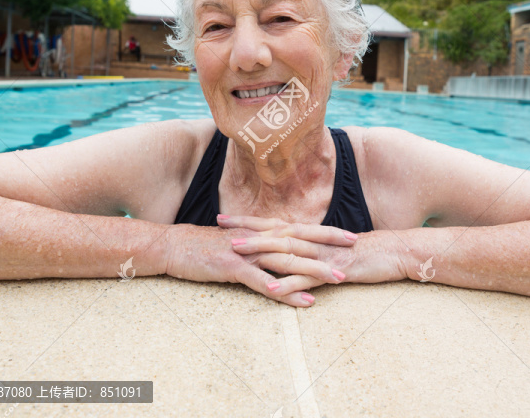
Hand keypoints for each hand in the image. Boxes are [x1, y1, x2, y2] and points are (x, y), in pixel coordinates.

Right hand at [163, 218, 352, 306]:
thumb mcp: (237, 243)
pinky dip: (285, 291)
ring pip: (287, 260)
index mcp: (260, 231)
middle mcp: (258, 238)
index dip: (325, 232)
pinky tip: (303, 300)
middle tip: (355, 252)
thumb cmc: (204, 246)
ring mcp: (246, 252)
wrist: (173, 246)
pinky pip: (264, 281)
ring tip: (338, 279)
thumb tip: (279, 251)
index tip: (350, 236)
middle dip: (329, 246)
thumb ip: (259, 246)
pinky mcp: (233, 267)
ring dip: (314, 270)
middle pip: (300, 240)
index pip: (299, 229)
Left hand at [223, 215, 410, 288]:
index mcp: (311, 235)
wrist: (396, 253)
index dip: (248, 221)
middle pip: (273, 232)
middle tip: (219, 226)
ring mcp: (322, 255)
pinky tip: (270, 288)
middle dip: (245, 230)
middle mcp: (312, 241)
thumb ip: (310, 251)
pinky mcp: (333, 271)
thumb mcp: (332, 250)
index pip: (273, 224)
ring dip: (259, 250)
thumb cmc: (365, 253)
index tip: (224, 218)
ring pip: (285, 251)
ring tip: (235, 251)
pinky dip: (288, 283)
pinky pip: (307, 278)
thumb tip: (289, 254)